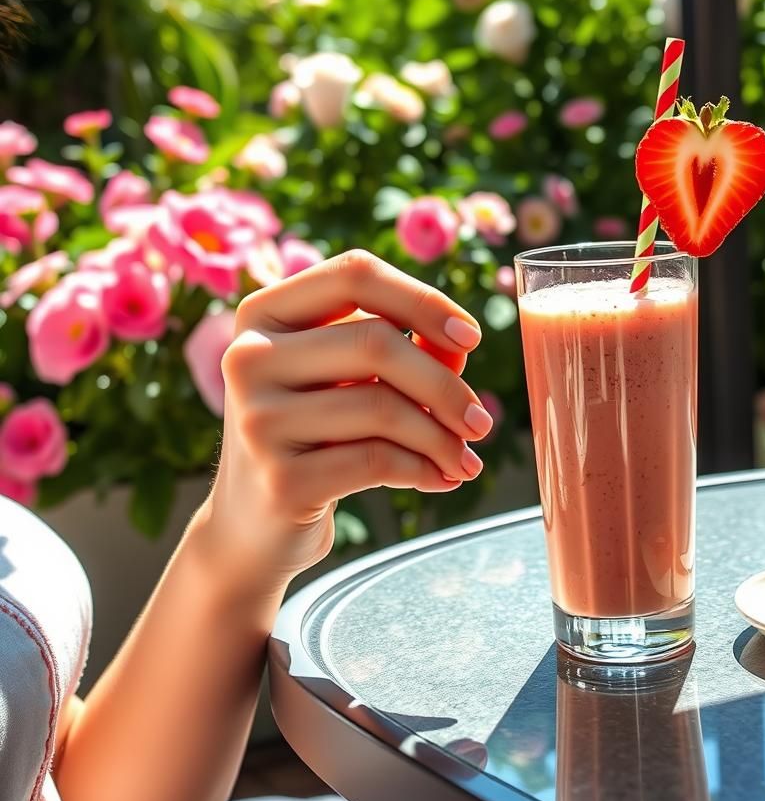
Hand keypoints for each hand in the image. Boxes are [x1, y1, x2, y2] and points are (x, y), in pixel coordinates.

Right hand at [195, 250, 491, 587]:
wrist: (254, 526)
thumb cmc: (315, 437)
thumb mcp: (349, 381)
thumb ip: (404, 350)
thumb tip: (458, 346)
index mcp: (264, 314)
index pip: (354, 274)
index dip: (423, 300)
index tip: (472, 338)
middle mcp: (248, 357)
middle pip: (376, 342)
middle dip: (445, 385)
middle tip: (481, 423)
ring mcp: (257, 419)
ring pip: (382, 406)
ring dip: (441, 437)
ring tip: (464, 459)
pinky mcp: (280, 480)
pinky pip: (377, 460)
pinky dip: (423, 469)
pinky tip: (440, 479)